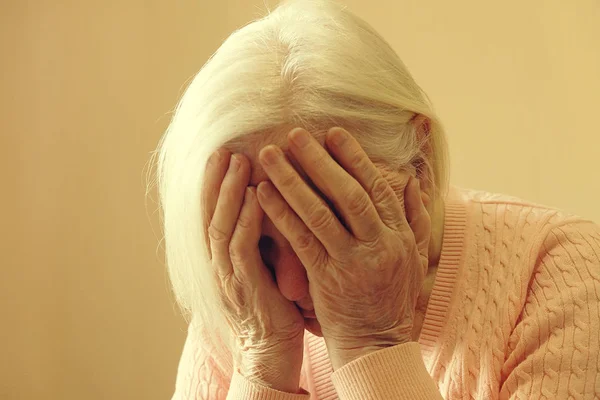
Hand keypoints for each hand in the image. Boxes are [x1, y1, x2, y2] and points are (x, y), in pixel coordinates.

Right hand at [202, 149, 304, 391]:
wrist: (270, 354)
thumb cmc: (272, 309)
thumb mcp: (260, 271)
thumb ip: (258, 243)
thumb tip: (269, 208)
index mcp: (221, 261)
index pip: (211, 215)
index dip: (213, 185)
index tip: (221, 156)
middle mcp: (218, 266)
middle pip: (210, 214)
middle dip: (216, 180)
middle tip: (224, 148)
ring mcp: (229, 277)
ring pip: (222, 226)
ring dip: (229, 192)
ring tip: (239, 161)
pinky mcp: (246, 288)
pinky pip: (242, 248)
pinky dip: (247, 219)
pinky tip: (257, 195)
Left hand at [256, 127, 430, 369]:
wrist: (377, 345)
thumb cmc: (391, 299)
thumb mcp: (413, 258)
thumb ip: (415, 218)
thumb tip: (415, 180)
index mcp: (399, 235)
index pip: (377, 187)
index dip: (355, 157)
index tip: (333, 133)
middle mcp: (379, 244)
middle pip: (348, 193)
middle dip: (320, 160)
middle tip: (295, 134)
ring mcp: (353, 262)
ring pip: (321, 212)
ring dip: (293, 180)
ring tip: (270, 155)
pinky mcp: (328, 279)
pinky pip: (302, 240)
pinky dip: (282, 213)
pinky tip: (263, 193)